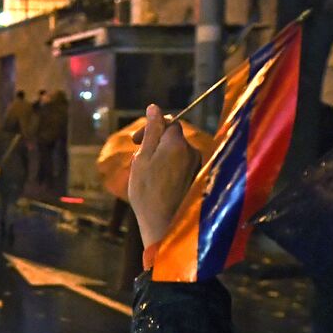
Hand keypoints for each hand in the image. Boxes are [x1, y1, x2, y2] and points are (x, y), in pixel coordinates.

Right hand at [129, 104, 200, 247]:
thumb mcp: (142, 158)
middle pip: (173, 137)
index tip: (134, 142)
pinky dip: (169, 169)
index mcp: (177, 143)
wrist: (164, 225)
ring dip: (161, 157)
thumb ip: (151, 131)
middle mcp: (192, 151)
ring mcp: (197, 166)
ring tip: (146, 175)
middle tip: (138, 162)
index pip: (168, 122)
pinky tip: (158, 184)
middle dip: (154, 144)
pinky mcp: (198, 178)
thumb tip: (154, 107)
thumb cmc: (147, 192)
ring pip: (176, 152)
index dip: (150, 128)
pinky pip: (182, 165)